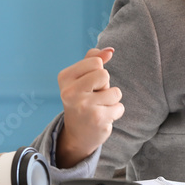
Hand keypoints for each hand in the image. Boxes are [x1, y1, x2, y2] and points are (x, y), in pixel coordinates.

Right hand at [55, 47, 123, 167]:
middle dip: (105, 85)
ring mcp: (84, 106)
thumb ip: (93, 60)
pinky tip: (102, 117)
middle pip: (104, 74)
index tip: (88, 84)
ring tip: (98, 107)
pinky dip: (115, 112)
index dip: (97, 72)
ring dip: (111, 100)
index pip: (96, 62)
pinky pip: (120, 107)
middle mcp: (70, 92)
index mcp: (65, 77)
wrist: (77, 134)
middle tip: (94, 96)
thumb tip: (110, 51)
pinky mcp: (98, 119)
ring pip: (115, 92)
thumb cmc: (82, 99)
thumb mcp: (81, 77)